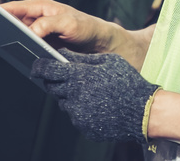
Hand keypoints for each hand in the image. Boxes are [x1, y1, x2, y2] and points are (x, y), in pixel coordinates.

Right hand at [1, 0, 113, 52]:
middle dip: (4, 29)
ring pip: (18, 36)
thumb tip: (31, 30)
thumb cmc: (87, 27)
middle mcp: (37, 17)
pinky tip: (23, 56)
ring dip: (14, 42)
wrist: (98, 43)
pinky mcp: (41, 44)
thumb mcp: (68, 23)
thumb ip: (49, 24)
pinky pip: (27, 47)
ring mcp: (38, 31)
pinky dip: (23, 51)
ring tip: (10, 48)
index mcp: (40, 6)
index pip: (13, 7)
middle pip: (12, 22)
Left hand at [33, 49, 159, 143]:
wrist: (143, 111)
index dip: (39, 66)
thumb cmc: (127, 82)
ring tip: (91, 92)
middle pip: (53, 87)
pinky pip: (76, 116)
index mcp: (80, 76)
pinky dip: (81, 110)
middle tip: (69, 78)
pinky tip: (97, 105)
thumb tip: (62, 53)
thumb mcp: (108, 61)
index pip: (49, 70)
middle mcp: (75, 95)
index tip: (36, 65)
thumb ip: (83, 58)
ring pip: (64, 102)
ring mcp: (78, 113)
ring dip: (70, 96)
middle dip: (56, 81)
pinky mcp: (83, 126)